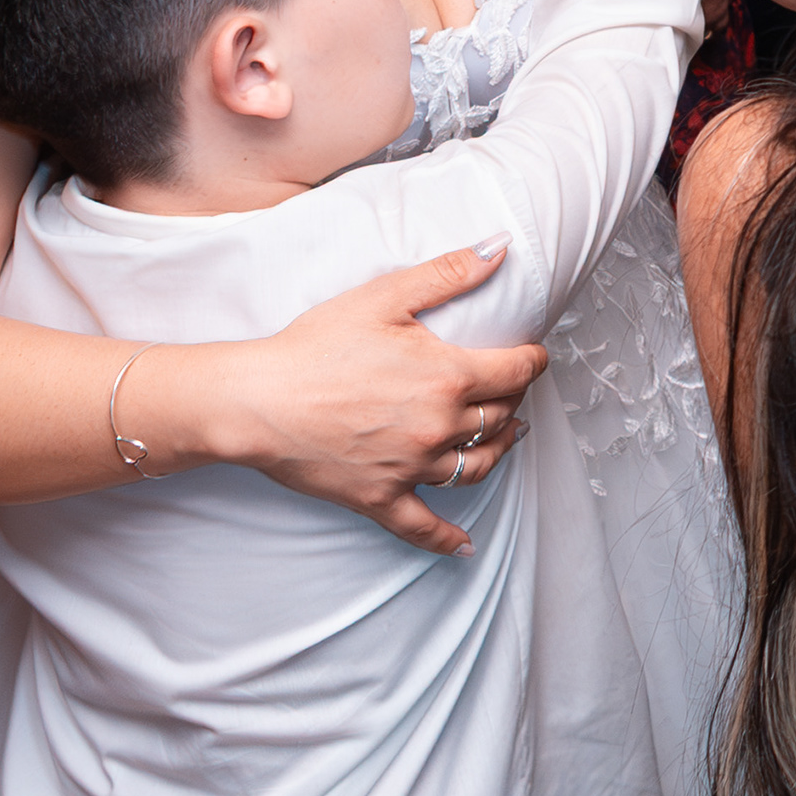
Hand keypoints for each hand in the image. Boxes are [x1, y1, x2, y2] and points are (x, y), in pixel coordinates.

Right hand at [186, 243, 549, 556]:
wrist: (260, 400)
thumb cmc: (315, 346)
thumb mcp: (384, 297)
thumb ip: (447, 273)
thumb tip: (499, 249)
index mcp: (447, 377)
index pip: (515, 372)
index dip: (532, 362)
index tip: (534, 356)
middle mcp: (439, 428)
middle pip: (500, 417)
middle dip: (514, 400)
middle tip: (512, 388)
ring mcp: (412, 468)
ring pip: (476, 467)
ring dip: (498, 450)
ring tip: (505, 438)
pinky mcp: (381, 499)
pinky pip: (425, 527)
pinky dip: (448, 540)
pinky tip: (464, 546)